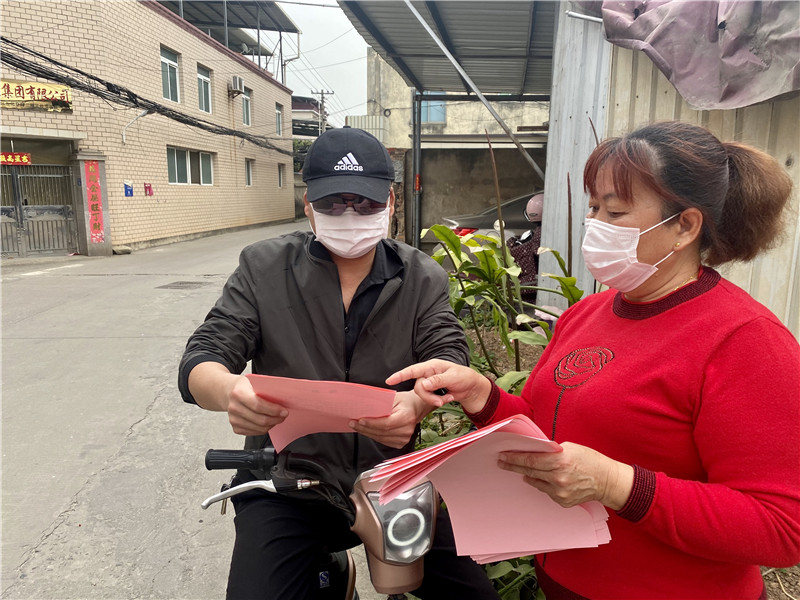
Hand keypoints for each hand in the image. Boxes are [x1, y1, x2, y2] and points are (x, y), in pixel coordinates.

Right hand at [224, 374, 288, 436]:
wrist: (228, 392)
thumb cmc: (243, 387)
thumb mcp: (254, 381)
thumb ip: (266, 390)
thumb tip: (283, 399)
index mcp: (238, 393)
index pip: (258, 405)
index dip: (273, 410)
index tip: (284, 411)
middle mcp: (234, 407)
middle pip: (259, 419)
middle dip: (275, 419)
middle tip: (283, 416)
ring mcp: (233, 419)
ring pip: (258, 428)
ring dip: (271, 425)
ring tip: (277, 418)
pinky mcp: (235, 428)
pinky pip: (254, 432)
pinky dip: (264, 429)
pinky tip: (267, 422)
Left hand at [349, 391, 429, 448]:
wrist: (415, 408)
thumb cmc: (404, 401)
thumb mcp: (393, 397)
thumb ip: (381, 402)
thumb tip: (364, 406)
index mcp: (406, 417)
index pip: (386, 424)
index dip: (372, 423)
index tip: (360, 420)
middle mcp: (407, 429)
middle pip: (381, 432)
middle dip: (365, 428)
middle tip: (353, 423)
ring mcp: (404, 438)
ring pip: (380, 438)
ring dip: (367, 433)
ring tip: (356, 426)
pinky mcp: (400, 443)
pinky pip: (383, 441)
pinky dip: (373, 436)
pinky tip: (366, 431)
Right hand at [385, 359, 490, 413]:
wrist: (471, 388)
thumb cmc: (464, 377)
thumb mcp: (454, 377)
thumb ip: (438, 380)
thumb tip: (424, 384)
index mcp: (431, 366)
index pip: (413, 370)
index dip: (400, 375)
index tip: (389, 381)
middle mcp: (428, 374)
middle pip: (418, 388)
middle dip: (429, 397)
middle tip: (442, 401)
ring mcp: (429, 383)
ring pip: (422, 395)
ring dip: (435, 400)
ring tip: (448, 398)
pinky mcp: (432, 392)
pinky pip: (428, 399)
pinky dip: (438, 401)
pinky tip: (447, 398)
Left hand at [498, 442, 633, 509]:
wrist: (607, 481)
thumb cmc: (589, 460)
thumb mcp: (569, 448)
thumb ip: (550, 451)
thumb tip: (533, 452)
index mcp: (559, 461)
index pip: (530, 459)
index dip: (514, 458)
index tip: (503, 455)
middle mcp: (557, 477)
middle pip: (529, 471)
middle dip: (513, 466)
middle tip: (501, 462)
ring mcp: (559, 491)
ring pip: (535, 482)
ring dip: (528, 475)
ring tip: (520, 469)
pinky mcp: (562, 501)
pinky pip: (546, 490)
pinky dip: (543, 483)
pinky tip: (545, 478)